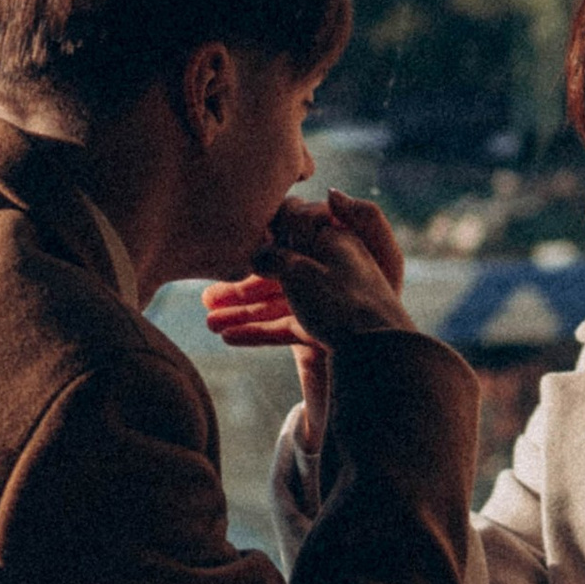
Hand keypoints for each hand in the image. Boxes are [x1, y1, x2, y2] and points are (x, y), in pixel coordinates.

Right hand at [204, 193, 407, 455]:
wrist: (377, 357)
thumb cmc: (341, 302)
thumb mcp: (300, 268)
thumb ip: (274, 253)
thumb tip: (264, 244)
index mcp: (334, 242)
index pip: (294, 226)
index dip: (262, 234)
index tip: (232, 245)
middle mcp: (332, 269)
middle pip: (279, 270)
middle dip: (240, 284)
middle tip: (207, 296)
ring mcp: (329, 301)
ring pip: (278, 301)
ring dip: (242, 311)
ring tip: (209, 323)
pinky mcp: (327, 330)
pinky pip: (287, 326)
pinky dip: (259, 330)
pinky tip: (229, 338)